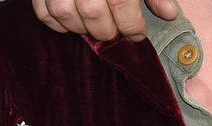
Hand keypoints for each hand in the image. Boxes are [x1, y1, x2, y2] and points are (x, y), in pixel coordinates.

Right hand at [33, 0, 178, 42]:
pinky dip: (55, 22)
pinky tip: (72, 23)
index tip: (137, 34)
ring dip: (81, 28)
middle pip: (92, 12)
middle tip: (115, 34)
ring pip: (64, 12)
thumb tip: (168, 13)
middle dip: (106, 31)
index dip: (131, 26)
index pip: (120, 4)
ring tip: (95, 28)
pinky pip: (42, 10)